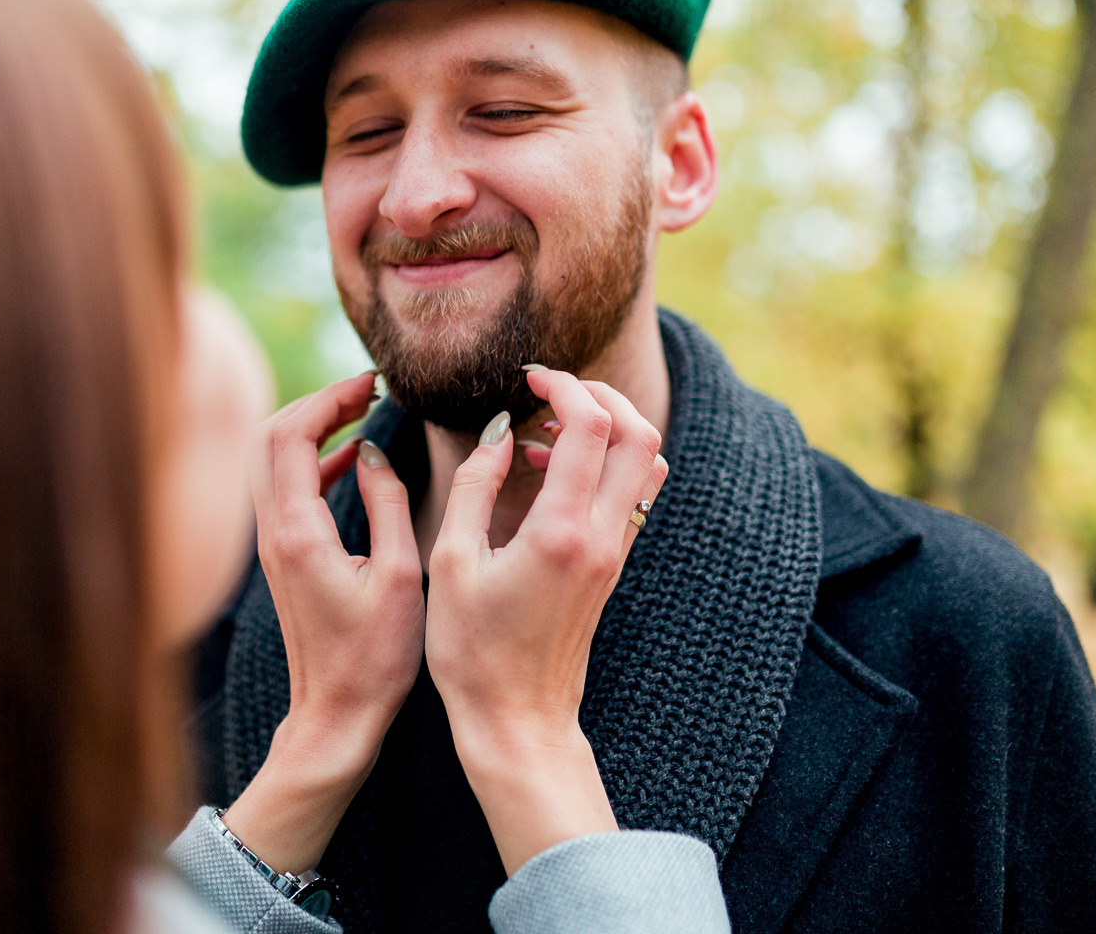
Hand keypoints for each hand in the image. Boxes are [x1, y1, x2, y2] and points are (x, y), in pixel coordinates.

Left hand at [221, 372, 423, 873]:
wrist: (335, 715)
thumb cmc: (374, 657)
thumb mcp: (400, 575)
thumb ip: (388, 503)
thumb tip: (376, 450)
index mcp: (299, 532)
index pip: (291, 435)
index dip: (329, 399)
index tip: (371, 384)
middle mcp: (273, 533)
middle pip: (269, 436)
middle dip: (316, 402)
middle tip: (366, 390)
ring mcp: (272, 545)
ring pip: (272, 460)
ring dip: (313, 428)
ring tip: (364, 411)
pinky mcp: (283, 557)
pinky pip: (285, 488)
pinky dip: (315, 460)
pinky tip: (356, 457)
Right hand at [425, 368, 667, 873]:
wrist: (518, 720)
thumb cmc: (472, 650)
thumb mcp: (452, 562)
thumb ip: (475, 486)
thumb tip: (499, 431)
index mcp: (562, 531)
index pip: (591, 426)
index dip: (564, 385)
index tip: (527, 376)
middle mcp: (602, 536)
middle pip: (639, 433)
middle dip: (599, 395)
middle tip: (547, 392)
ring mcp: (614, 552)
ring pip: (643, 463)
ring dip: (606, 430)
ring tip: (542, 434)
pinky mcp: (611, 565)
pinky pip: (627, 493)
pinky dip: (600, 464)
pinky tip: (545, 475)